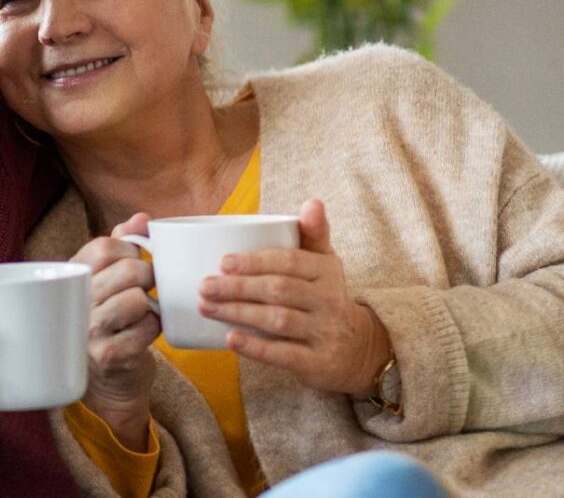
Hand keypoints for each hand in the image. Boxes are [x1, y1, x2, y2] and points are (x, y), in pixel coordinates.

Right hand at [69, 213, 160, 448]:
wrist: (107, 380)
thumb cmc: (110, 319)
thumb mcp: (108, 279)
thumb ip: (122, 243)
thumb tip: (142, 218)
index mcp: (72, 277)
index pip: (105, 245)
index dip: (131, 248)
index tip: (135, 259)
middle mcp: (74, 303)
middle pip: (127, 270)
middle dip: (148, 275)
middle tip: (147, 287)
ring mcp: (89, 330)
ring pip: (137, 299)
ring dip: (150, 304)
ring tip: (142, 311)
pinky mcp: (108, 355)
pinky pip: (147, 328)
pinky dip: (154, 328)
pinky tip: (143, 332)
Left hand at [200, 199, 391, 396]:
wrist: (359, 348)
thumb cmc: (326, 297)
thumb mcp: (326, 263)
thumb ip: (314, 233)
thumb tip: (312, 201)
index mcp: (326, 271)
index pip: (289, 262)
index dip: (255, 261)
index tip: (223, 262)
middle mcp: (329, 300)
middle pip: (278, 290)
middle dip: (238, 288)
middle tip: (204, 286)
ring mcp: (325, 332)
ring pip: (278, 320)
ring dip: (239, 313)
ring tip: (207, 308)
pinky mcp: (318, 362)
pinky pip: (284, 354)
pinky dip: (255, 347)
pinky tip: (230, 339)